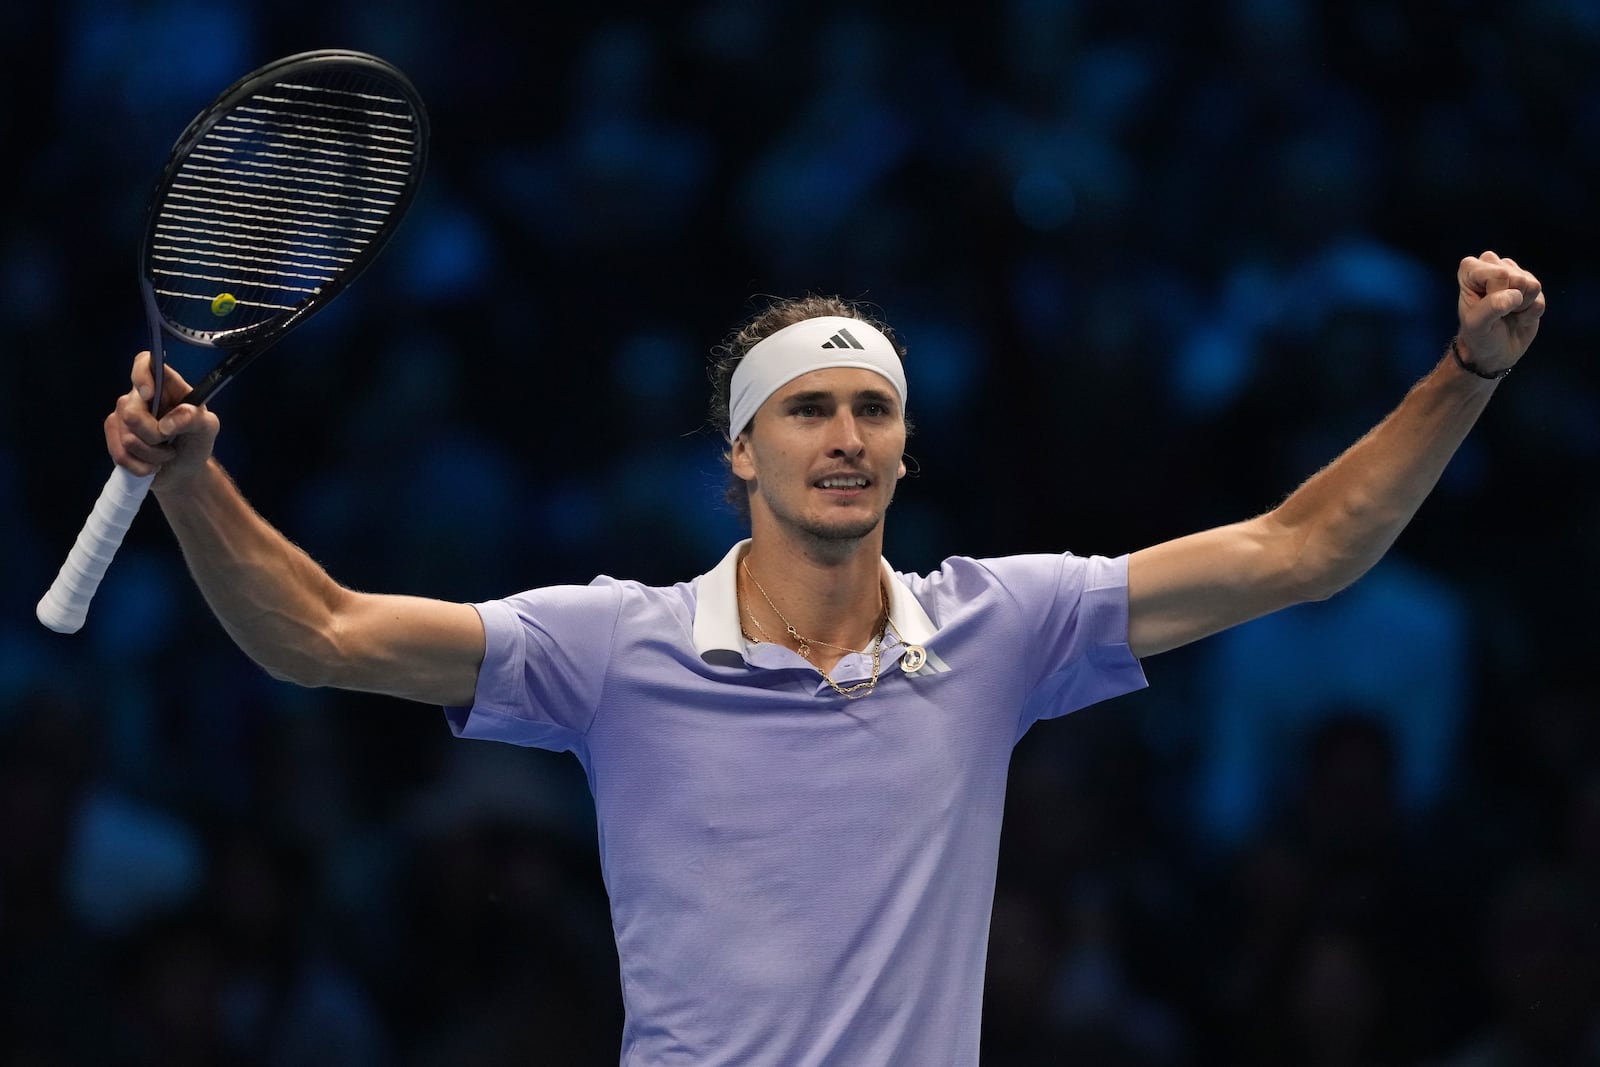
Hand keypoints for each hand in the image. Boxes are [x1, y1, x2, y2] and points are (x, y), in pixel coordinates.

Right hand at [104, 352, 219, 488]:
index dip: (141, 375)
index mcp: (165, 386)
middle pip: (131, 412)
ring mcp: (124, 416)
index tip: (149, 394)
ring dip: (152, 455)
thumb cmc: (196, 442)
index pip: (144, 362)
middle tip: (170, 442)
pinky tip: (152, 466)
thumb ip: (193, 418)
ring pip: (127, 437)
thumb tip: (165, 424)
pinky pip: (120, 454)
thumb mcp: (207, 428)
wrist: (184, 472)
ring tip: (166, 455)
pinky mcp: (115, 437)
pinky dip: (140, 466)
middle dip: (154, 435)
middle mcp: (139, 397)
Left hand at [1456, 251, 1545, 374]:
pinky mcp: (1531, 287)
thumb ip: (1492, 306)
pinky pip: (1540, 299)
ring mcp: (1514, 274)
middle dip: (1510, 301)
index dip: (1496, 295)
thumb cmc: (1479, 336)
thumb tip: (1515, 295)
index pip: (1499, 275)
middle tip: (1497, 313)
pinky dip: (1530, 313)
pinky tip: (1518, 316)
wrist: (1493, 352)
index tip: (1484, 308)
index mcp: (1470, 269)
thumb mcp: (1476, 324)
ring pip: (1533, 286)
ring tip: (1506, 314)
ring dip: (1521, 307)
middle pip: (1518, 278)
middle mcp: (1493, 266)